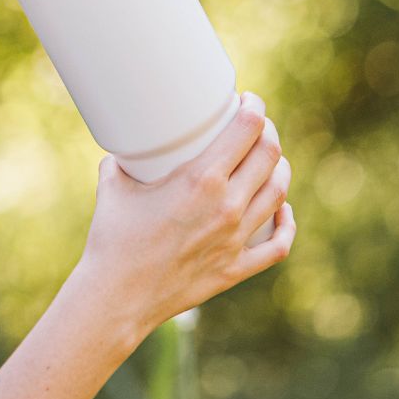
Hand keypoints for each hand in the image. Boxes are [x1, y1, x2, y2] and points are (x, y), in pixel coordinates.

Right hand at [79, 91, 295, 338]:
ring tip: (269, 160)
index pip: (247, 130)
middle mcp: (227, 206)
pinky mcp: (236, 268)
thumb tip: (120, 149)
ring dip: (280, 170)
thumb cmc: (112, 239)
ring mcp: (236, 239)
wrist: (118, 297)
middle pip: (269, 156)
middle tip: (257, 127)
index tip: (250, 101)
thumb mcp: (113, 186)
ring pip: (279, 193)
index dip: (256, 108)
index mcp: (201, 180)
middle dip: (268, 134)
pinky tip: (282, 210)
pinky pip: (278, 244)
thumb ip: (119, 161)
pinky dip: (286, 223)